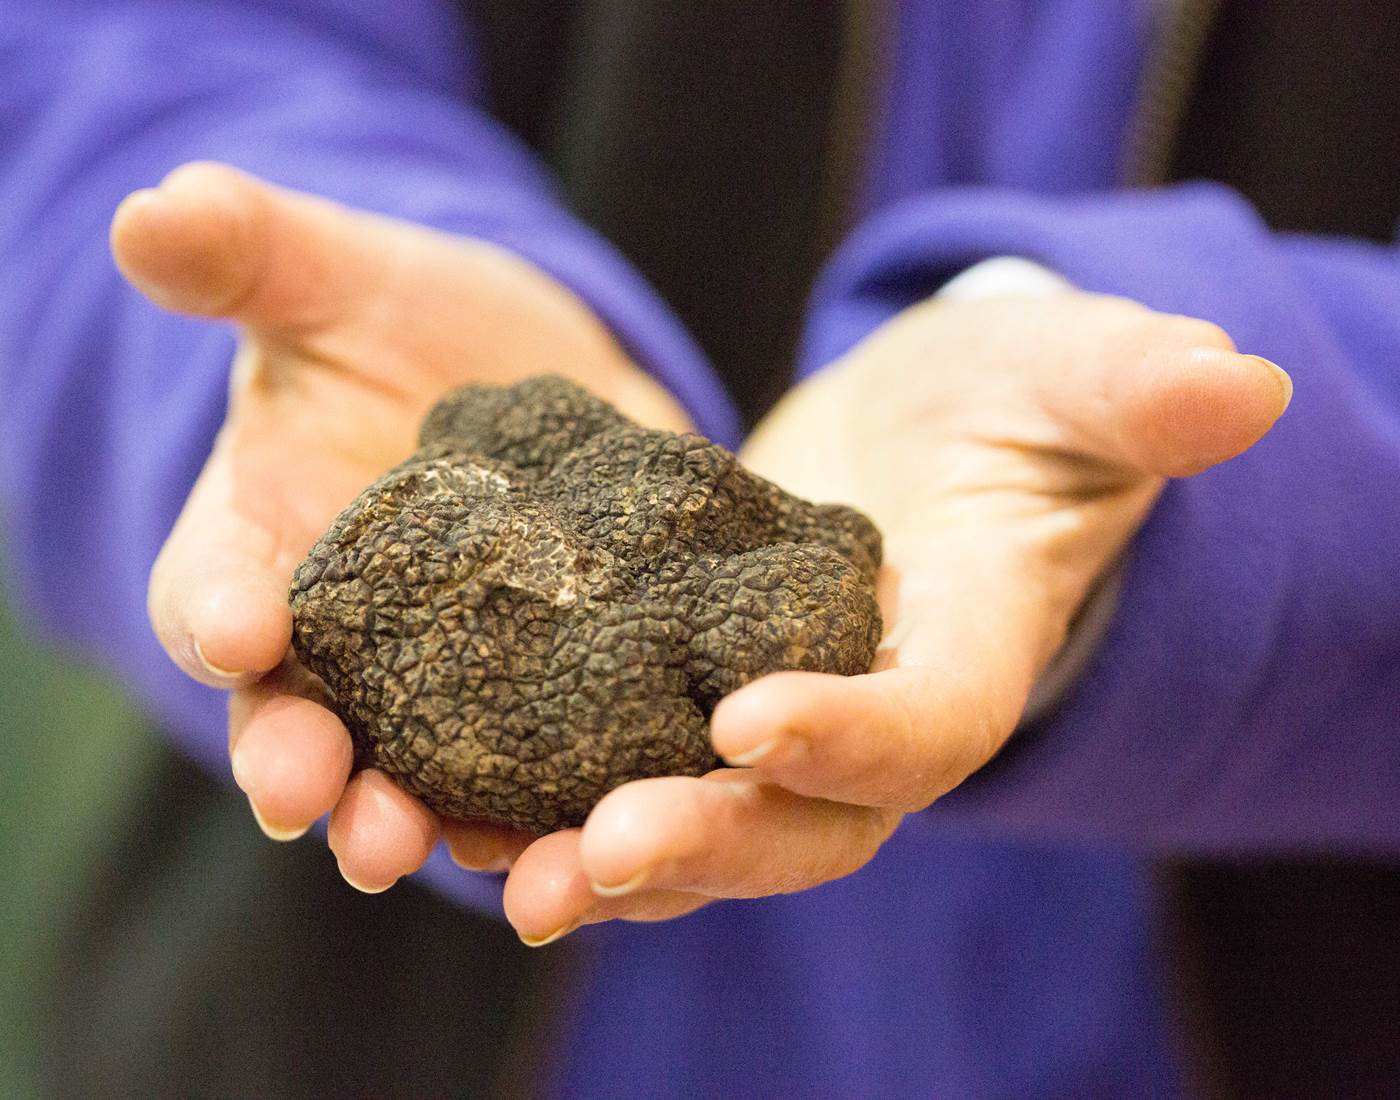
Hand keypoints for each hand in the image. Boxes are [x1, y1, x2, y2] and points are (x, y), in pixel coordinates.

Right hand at [116, 161, 689, 889]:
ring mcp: (460, 686)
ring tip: (457, 856)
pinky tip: (603, 830)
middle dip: (308, 767)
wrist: (541, 373)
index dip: (220, 614)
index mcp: (267, 555)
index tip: (241, 628)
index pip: (217, 596)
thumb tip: (149, 213)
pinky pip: (559, 769)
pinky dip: (571, 807)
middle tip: (320, 805)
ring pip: (428, 779)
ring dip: (435, 825)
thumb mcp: (336, 280)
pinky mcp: (568, 691)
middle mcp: (349, 648)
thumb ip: (250, 256)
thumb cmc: (412, 324)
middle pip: (308, 727)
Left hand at [496, 290, 1290, 943]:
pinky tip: (452, 805)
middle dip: (706, 845)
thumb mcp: (1069, 377)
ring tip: (494, 868)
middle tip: (592, 856)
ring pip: (704, 831)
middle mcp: (873, 723)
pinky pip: (627, 775)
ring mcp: (782, 728)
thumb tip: (1238, 386)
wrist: (925, 436)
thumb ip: (1136, 391)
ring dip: (601, 866)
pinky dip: (547, 801)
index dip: (852, 734)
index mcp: (971, 650)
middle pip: (803, 823)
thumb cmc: (1010, 400)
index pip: (927, 723)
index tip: (749, 716)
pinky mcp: (693, 704)